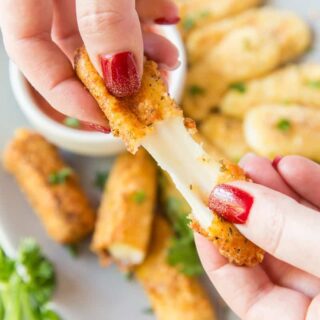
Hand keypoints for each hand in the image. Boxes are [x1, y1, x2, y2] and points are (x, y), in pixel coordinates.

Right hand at [0, 0, 178, 128]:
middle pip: (76, 51)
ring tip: (170, 58)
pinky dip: (149, 17)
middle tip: (148, 96)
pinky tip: (169, 18)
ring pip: (107, 32)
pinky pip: (125, 5)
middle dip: (117, 79)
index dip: (66, 95)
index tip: (106, 118)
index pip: (31, 54)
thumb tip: (121, 80)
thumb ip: (104, 19)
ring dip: (142, 51)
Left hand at [195, 154, 319, 319]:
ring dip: (275, 190)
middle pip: (266, 248)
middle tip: (228, 175)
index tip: (201, 207)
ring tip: (255, 162)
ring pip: (294, 227)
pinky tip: (291, 166)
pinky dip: (310, 190)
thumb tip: (228, 199)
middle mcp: (312, 300)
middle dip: (246, 206)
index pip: (237, 287)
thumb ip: (283, 232)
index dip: (213, 246)